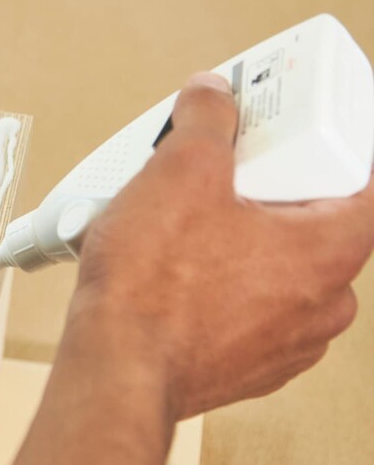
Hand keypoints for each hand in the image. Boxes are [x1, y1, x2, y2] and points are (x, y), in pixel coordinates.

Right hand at [75, 71, 373, 417]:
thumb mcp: (180, 170)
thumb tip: (212, 97)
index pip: (362, 181)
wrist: (115, 368)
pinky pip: (240, 303)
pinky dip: (214, 280)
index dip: (321, 144)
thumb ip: (207, 119)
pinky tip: (171, 266)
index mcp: (328, 253)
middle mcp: (319, 304)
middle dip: (263, 189)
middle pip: (309, 221)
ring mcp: (282, 341)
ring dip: (233, 237)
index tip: (290, 133)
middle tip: (221, 171)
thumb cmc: (153, 289)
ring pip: (271, 266)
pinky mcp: (242, 362)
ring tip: (183, 221)